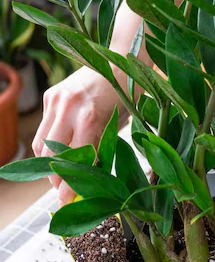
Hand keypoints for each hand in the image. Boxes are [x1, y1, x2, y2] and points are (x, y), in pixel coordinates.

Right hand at [33, 67, 125, 204]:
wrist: (119, 59)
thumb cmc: (127, 96)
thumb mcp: (119, 127)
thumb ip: (101, 150)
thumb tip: (90, 180)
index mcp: (91, 119)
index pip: (74, 162)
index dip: (69, 185)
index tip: (68, 202)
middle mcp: (69, 109)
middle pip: (51, 157)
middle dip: (55, 179)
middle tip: (64, 193)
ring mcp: (56, 101)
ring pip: (41, 145)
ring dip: (49, 164)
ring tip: (63, 174)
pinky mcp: (50, 96)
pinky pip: (43, 129)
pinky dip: (49, 144)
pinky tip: (62, 151)